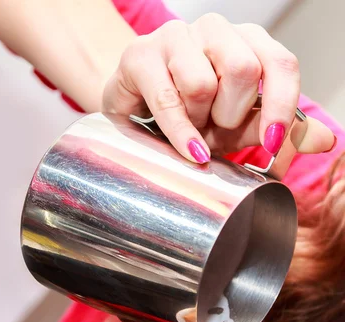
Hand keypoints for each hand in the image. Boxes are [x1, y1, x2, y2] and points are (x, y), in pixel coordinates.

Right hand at [103, 14, 334, 161]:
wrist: (136, 115)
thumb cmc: (192, 117)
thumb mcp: (240, 127)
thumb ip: (277, 129)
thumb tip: (327, 139)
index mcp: (247, 42)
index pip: (280, 63)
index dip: (281, 105)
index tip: (271, 143)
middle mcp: (214, 30)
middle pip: (243, 69)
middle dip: (230, 116)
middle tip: (215, 129)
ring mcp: (175, 37)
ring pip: (204, 83)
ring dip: (199, 122)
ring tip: (191, 126)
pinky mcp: (140, 55)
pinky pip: (169, 98)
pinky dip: (181, 133)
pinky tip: (189, 151)